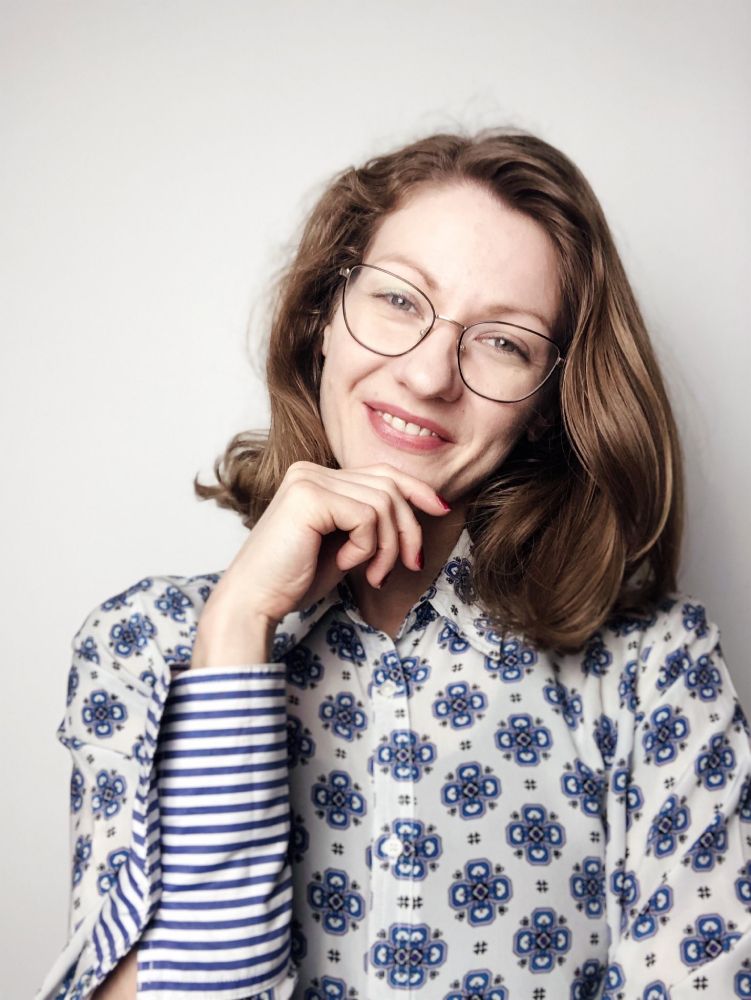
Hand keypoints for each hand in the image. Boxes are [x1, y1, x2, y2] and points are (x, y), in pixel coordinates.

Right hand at [191, 461, 449, 665]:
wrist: (255, 601)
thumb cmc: (296, 580)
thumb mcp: (345, 544)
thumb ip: (370, 522)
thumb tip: (416, 510)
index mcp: (317, 477)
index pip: (382, 473)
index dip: (417, 490)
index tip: (440, 511)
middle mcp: (311, 470)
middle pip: (389, 486)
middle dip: (408, 529)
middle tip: (408, 565)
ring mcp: (309, 479)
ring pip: (384, 504)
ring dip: (388, 547)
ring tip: (372, 574)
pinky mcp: (310, 495)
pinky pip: (367, 517)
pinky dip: (367, 547)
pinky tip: (345, 564)